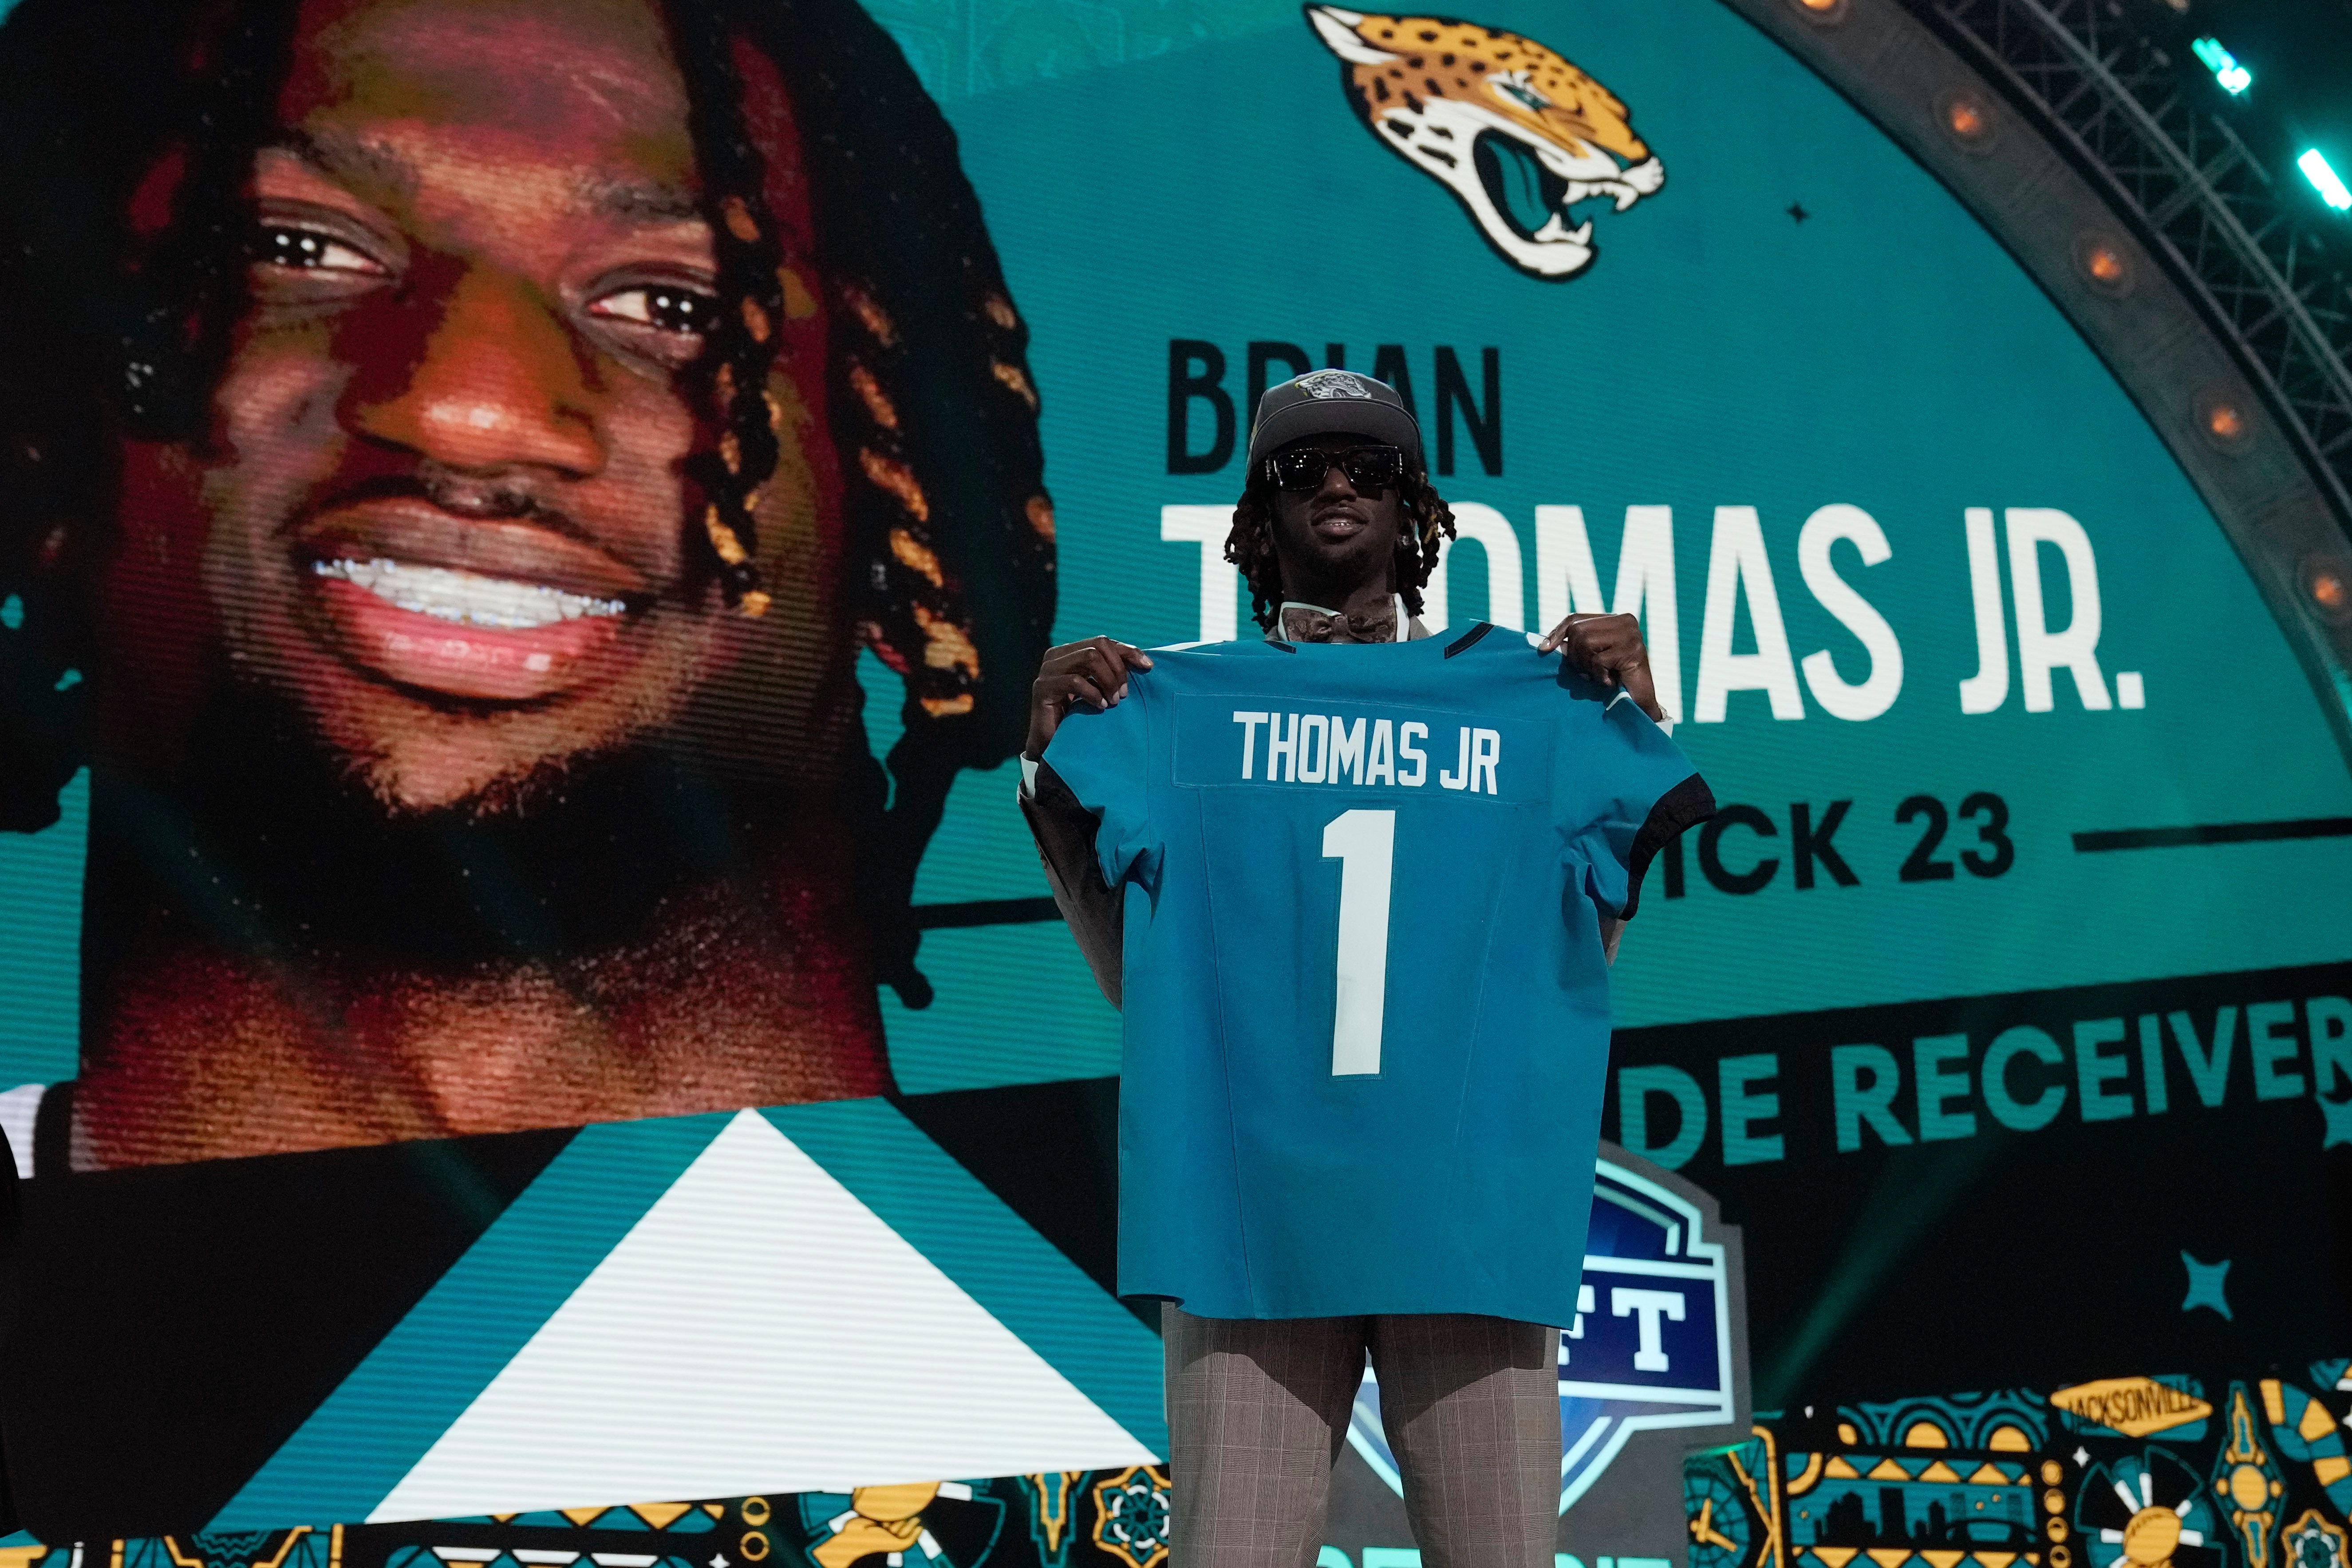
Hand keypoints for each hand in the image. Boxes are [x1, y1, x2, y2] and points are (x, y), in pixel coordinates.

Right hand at [1026, 636, 1153, 758]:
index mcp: (1069, 652)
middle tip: (1124, 694)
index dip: (1128, 651)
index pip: (1103, 642)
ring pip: (1089, 658)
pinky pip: (1076, 681)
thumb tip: (1144, 662)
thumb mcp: (1097, 689)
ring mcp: (1048, 670)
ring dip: (1108, 680)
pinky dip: (1093, 693)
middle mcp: (1056, 656)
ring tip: (1114, 701)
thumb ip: (1110, 672)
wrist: (1052, 744)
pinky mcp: (1043, 687)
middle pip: (1098, 646)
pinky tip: (1100, 707)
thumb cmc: (1077, 717)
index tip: (1148, 666)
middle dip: (1118, 668)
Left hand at [1538, 612, 1664, 722]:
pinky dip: (1600, 676)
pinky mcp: (1632, 650)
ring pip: (1586, 643)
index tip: (1544, 648)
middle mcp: (1625, 621)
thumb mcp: (1592, 658)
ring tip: (1601, 676)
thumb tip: (1548, 645)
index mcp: (1614, 619)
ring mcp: (1631, 634)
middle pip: (1577, 631)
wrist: (1639, 703)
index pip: (1576, 618)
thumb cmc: (1614, 680)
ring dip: (1588, 667)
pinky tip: (1611, 682)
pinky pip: (1598, 661)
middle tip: (1589, 672)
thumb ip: (1577, 646)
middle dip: (1576, 656)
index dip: (1557, 632)